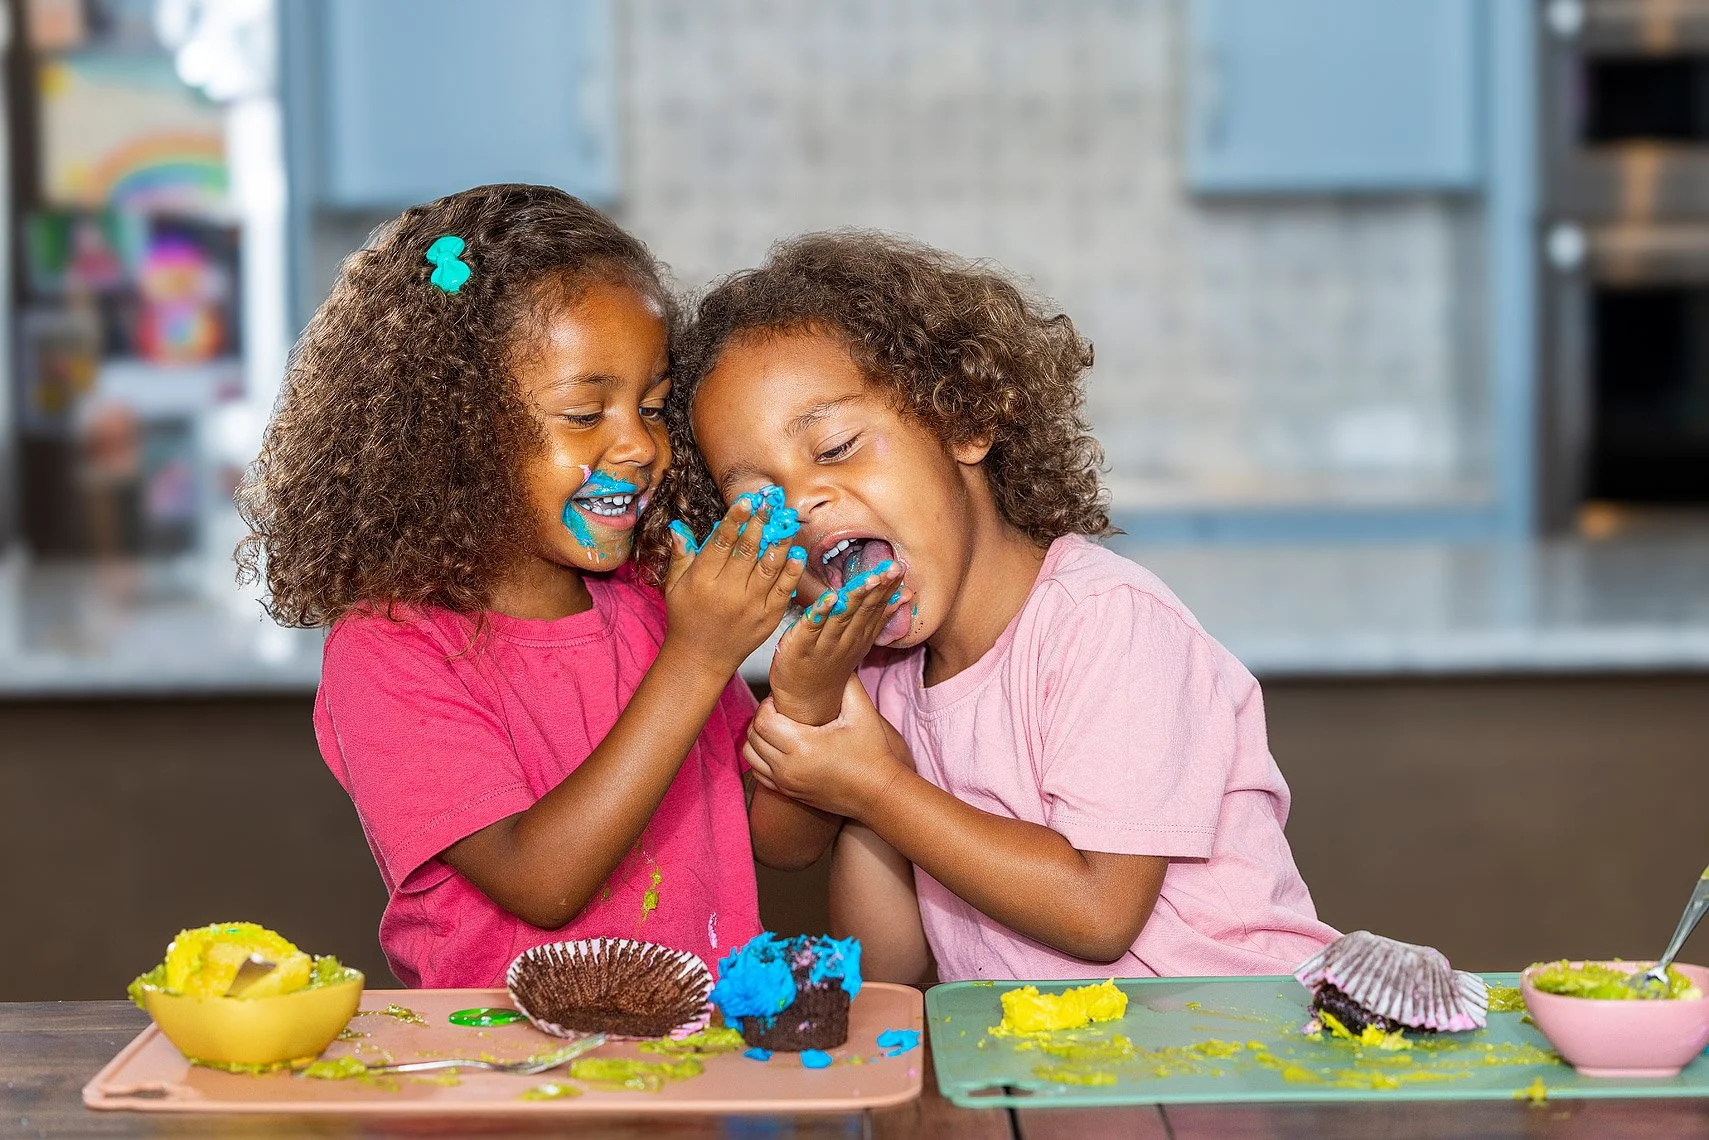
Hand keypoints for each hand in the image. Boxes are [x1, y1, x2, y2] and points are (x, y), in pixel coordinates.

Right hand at [662, 495, 804, 676]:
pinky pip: (784, 590)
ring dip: (780, 541)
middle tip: (770, 503)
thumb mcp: (674, 586)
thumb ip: (681, 556)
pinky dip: (791, 571)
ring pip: (769, 566)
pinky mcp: (768, 617)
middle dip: (760, 523)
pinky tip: (795, 553)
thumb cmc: (686, 619)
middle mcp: (728, 592)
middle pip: (748, 550)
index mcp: (703, 580)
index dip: (735, 519)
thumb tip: (679, 528)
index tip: (747, 500)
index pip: (722, 542)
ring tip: (786, 521)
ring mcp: (751, 605)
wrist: (701, 658)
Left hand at [745, 677, 909, 818]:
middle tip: (779, 710)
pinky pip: (758, 773)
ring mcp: (786, 782)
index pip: (762, 719)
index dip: (767, 705)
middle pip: (752, 735)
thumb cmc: (873, 754)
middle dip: (761, 718)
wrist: (879, 793)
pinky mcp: (788, 793)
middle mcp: (788, 766)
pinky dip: (761, 758)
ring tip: (777, 728)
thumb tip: (837, 662)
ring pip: (750, 755)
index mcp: (802, 745)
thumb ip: (847, 683)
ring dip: (757, 738)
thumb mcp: (862, 713)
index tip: (783, 700)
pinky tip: (779, 749)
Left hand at [769, 562, 909, 724]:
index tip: (899, 568)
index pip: (877, 608)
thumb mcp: (860, 640)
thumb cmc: (830, 663)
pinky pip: (812, 626)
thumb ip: (879, 617)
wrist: (806, 698)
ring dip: (856, 596)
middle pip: (863, 610)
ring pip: (842, 616)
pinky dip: (821, 611)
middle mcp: (846, 640)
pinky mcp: (800, 646)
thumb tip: (903, 594)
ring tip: (869, 579)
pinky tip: (830, 597)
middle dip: (878, 588)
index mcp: (859, 636)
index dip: (888, 588)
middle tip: (891, 568)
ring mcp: (824, 644)